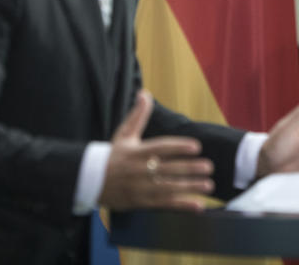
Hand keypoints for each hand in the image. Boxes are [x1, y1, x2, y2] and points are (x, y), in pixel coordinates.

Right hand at [99, 91, 214, 210]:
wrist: (90, 180)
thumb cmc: (113, 155)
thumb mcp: (124, 134)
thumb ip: (138, 115)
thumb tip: (145, 93)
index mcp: (137, 152)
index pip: (161, 148)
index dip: (179, 147)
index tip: (196, 146)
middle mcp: (139, 170)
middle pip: (168, 169)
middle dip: (189, 168)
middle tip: (208, 166)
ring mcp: (140, 188)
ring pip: (168, 188)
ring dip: (190, 187)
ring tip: (208, 185)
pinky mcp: (141, 202)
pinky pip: (164, 204)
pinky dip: (182, 205)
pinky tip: (197, 205)